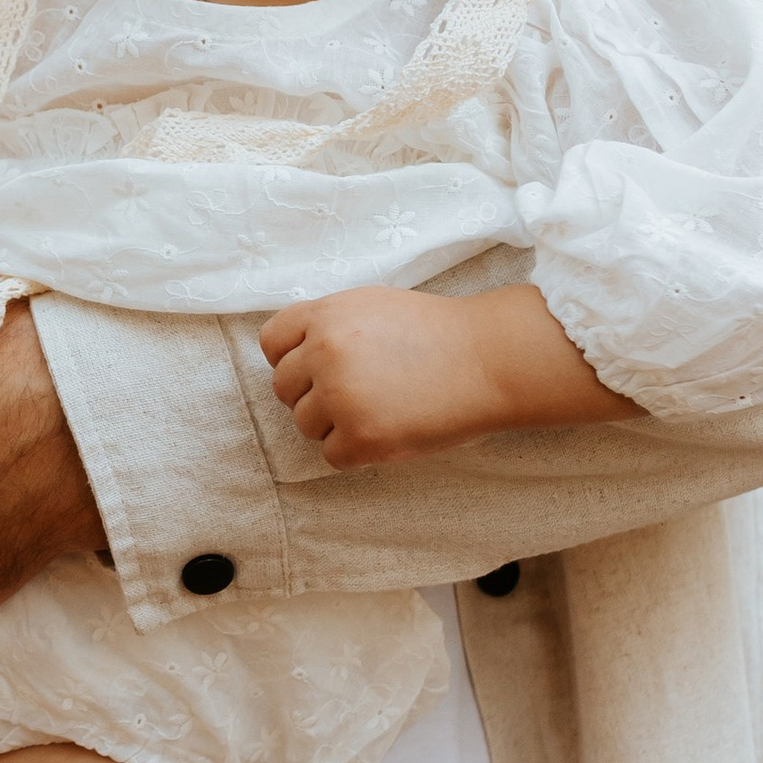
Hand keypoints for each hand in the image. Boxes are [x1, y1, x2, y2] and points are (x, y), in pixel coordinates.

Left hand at [259, 281, 634, 469]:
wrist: (490, 359)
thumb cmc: (438, 333)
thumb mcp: (373, 306)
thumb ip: (329, 325)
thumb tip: (291, 356)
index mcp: (326, 315)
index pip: (272, 342)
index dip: (291, 359)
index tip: (316, 370)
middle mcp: (324, 352)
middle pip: (284, 388)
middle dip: (314, 395)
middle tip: (359, 394)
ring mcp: (341, 396)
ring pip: (306, 424)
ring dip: (336, 424)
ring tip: (382, 409)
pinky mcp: (361, 437)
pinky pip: (332, 455)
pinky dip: (357, 451)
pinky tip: (390, 430)